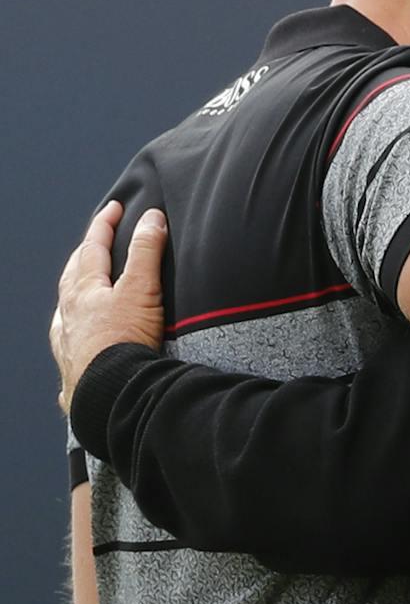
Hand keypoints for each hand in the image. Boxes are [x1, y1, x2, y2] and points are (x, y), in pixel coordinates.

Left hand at [51, 201, 166, 413]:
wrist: (111, 393)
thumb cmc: (123, 344)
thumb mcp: (141, 291)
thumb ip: (146, 253)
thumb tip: (152, 220)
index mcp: (84, 290)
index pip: (93, 247)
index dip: (104, 225)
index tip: (113, 209)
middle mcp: (69, 314)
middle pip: (73, 275)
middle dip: (83, 256)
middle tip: (93, 244)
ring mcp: (67, 342)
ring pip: (64, 310)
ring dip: (73, 296)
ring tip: (79, 292)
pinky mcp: (72, 369)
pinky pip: (67, 346)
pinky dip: (72, 338)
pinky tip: (77, 343)